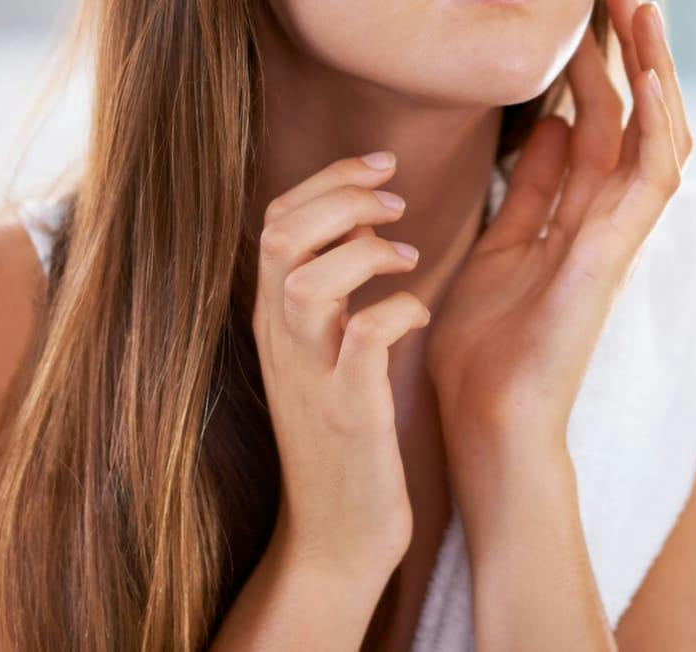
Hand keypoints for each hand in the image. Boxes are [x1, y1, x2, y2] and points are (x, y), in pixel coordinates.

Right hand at [252, 153, 430, 579]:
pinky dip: (395, 311)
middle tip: (397, 198)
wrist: (337, 533)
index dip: (328, 178)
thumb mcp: (327, 348)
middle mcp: (282, 339)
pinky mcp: (347, 412)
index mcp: (278, 317)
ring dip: (363, 250)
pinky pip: (362, 340)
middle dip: (341, 196)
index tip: (383, 163)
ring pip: (306, 281)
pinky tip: (421, 312)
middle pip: (279, 235)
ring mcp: (310, 375)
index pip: (275, 220)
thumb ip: (335, 285)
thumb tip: (371, 215)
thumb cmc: (347, 430)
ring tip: (409, 254)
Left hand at [424, 0, 693, 457]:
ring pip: (657, 135)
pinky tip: (651, 73)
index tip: (584, 14)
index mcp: (576, 216)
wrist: (484, 423)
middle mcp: (606, 219)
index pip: (598, 123)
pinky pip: (651, 177)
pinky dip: (658, 123)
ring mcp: (618, 236)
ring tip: (642, 8)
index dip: (595, 65)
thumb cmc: (485, 351)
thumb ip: (530, 189)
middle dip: (631, 50)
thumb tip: (546, 124)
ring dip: (655, 70)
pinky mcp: (616, 254)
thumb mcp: (499, 245)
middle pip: (633, 117)